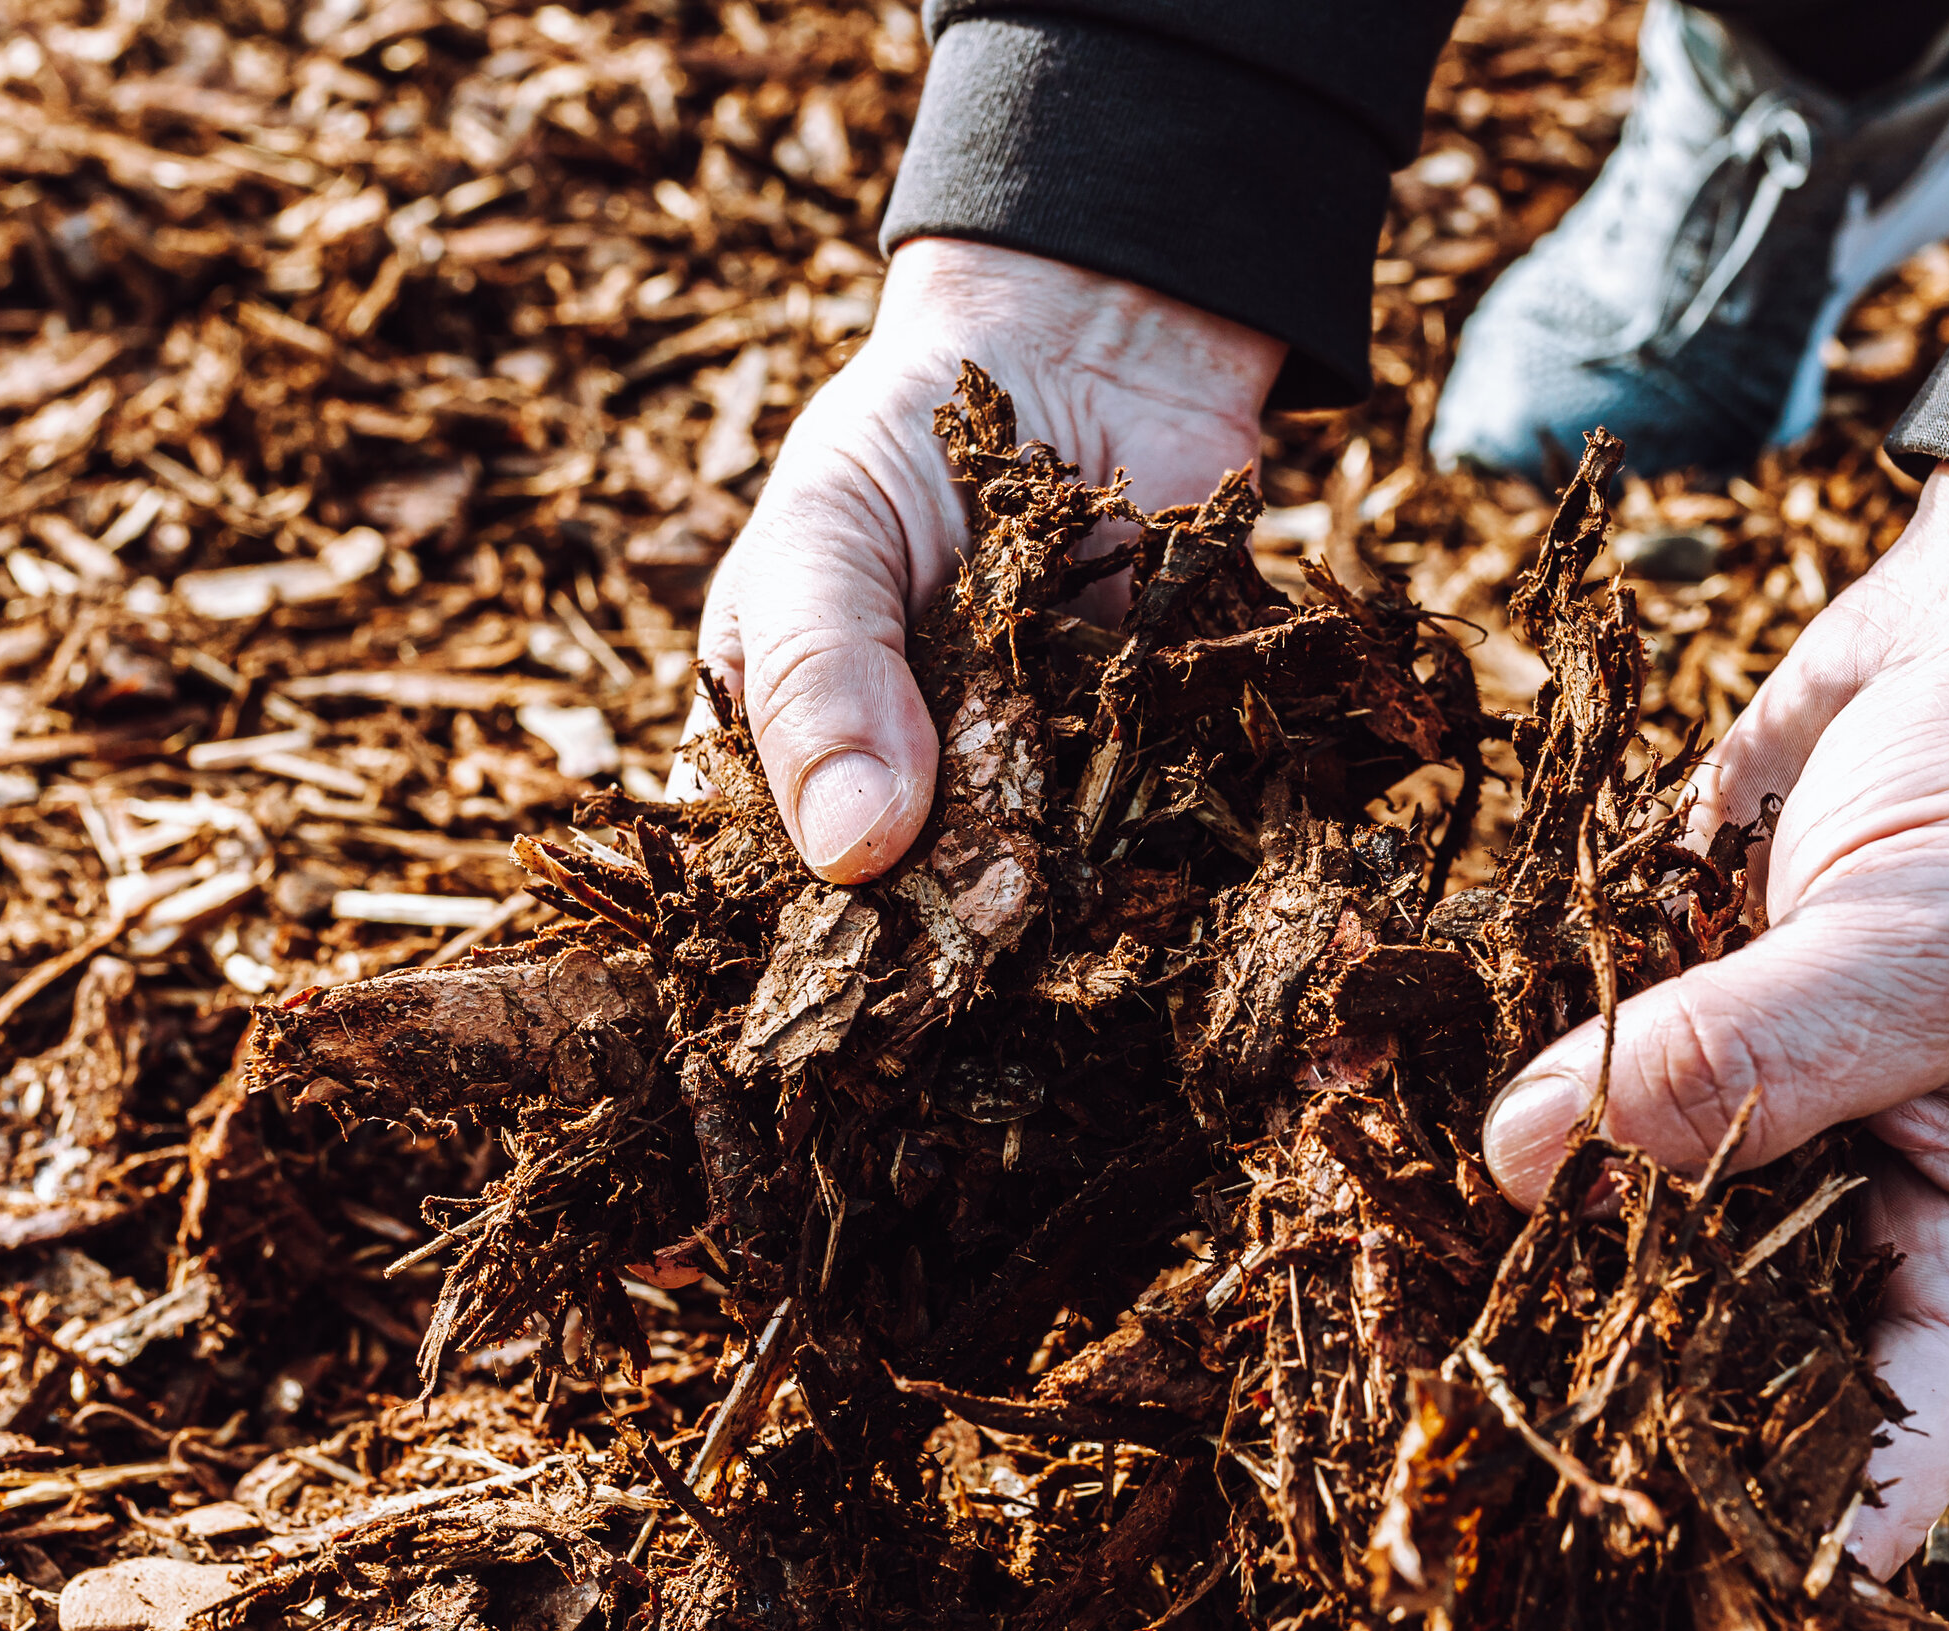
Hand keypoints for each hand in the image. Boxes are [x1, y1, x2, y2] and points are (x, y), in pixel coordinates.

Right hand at [691, 239, 1286, 877]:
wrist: (1085, 352)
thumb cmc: (909, 436)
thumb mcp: (825, 532)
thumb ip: (823, 674)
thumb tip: (853, 851)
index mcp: (792, 754)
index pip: (778, 882)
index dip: (809, 937)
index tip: (851, 960)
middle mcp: (907, 796)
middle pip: (916, 911)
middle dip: (951, 930)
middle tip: (979, 934)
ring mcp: (1028, 788)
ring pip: (1038, 892)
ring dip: (1061, 904)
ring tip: (1073, 903)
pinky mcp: (1136, 761)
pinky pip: (1151, 832)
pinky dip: (1163, 845)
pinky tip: (1170, 855)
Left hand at [1480, 467, 1948, 1574]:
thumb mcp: (1935, 938)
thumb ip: (1752, 1056)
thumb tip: (1540, 1162)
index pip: (1886, 1438)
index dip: (1783, 1532)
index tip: (1656, 1607)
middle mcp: (1849, 1197)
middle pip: (1720, 1345)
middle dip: (1601, 1396)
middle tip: (1450, 1472)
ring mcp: (1748, 1105)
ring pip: (1618, 1217)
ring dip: (1514, 1250)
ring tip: (1374, 1321)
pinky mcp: (1665, 1007)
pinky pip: (1572, 1076)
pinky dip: (1495, 1096)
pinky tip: (1382, 1131)